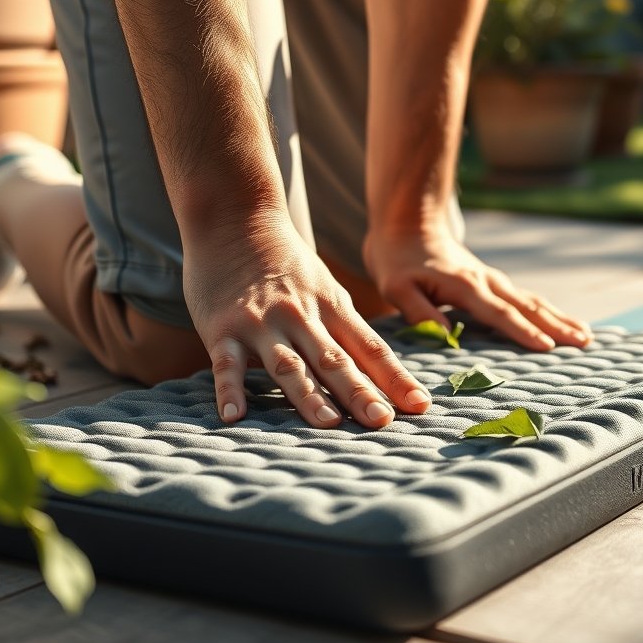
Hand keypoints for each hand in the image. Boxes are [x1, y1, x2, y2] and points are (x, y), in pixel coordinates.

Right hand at [183, 213, 431, 427]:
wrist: (236, 218)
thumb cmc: (287, 263)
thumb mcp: (327, 289)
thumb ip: (348, 330)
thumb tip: (382, 371)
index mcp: (333, 309)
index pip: (371, 349)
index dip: (396, 378)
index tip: (420, 405)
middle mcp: (302, 317)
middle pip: (336, 360)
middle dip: (360, 392)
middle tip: (383, 422)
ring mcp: (262, 324)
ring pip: (289, 364)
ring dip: (308, 395)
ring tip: (329, 423)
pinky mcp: (222, 329)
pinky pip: (226, 364)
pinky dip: (230, 390)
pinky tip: (235, 416)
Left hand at [364, 228, 592, 350]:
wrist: (408, 225)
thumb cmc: (398, 260)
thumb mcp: (396, 287)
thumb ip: (420, 312)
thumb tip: (447, 337)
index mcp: (465, 286)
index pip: (499, 313)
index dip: (523, 331)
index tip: (548, 347)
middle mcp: (486, 282)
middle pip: (528, 306)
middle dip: (558, 325)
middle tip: (586, 342)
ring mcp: (493, 280)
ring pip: (533, 301)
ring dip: (559, 318)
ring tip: (586, 335)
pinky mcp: (492, 282)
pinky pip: (525, 299)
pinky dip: (547, 311)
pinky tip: (561, 322)